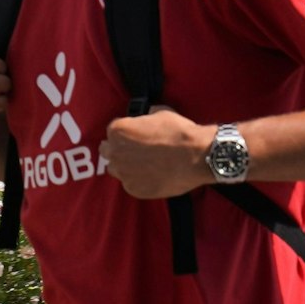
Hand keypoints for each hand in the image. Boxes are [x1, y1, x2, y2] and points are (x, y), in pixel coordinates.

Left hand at [101, 108, 215, 198]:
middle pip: (108, 151)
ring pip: (117, 169)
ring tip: (144, 164)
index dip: (126, 132)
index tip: (134, 135)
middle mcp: (115, 153)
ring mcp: (124, 174)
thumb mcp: (159, 113)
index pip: (113, 131)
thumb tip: (146, 118)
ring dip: (126, 166)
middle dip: (118, 149)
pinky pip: (131, 184)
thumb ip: (145, 117)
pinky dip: (138, 180)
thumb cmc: (178, 133)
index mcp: (118, 131)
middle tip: (135, 150)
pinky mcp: (134, 190)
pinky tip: (152, 175)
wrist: (196, 157)